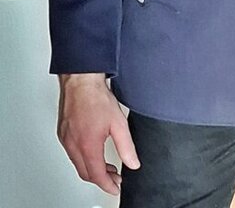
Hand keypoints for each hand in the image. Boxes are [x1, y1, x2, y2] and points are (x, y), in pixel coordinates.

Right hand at [57, 73, 139, 194]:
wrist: (81, 83)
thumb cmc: (97, 99)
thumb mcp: (119, 124)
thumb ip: (126, 146)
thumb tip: (133, 163)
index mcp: (87, 145)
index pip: (96, 175)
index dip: (107, 185)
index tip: (115, 189)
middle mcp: (73, 145)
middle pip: (86, 173)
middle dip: (101, 180)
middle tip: (115, 179)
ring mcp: (66, 140)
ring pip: (78, 164)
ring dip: (93, 170)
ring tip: (108, 168)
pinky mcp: (64, 135)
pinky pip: (73, 154)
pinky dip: (85, 159)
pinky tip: (95, 154)